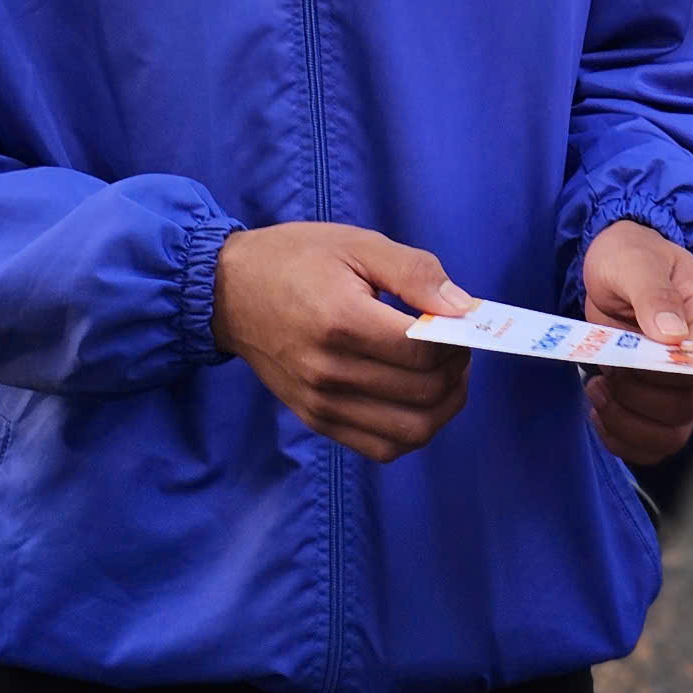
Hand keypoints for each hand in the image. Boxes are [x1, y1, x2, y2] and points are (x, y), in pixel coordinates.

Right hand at [211, 222, 473, 463]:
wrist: (227, 291)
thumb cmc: (296, 259)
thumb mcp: (359, 244)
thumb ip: (416, 272)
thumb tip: (465, 308)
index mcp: (342, 321)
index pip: (424, 353)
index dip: (459, 340)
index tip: (462, 322)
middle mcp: (330, 373)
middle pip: (424, 395)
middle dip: (458, 371)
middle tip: (458, 344)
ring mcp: (321, 404)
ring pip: (410, 432)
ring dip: (444, 406)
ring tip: (444, 373)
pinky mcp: (316, 421)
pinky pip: (381, 448)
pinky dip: (412, 430)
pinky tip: (416, 398)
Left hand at [582, 219, 692, 465]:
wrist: (613, 264)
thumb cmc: (628, 255)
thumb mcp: (634, 262)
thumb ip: (653, 293)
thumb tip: (673, 336)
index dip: (664, 374)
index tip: (628, 356)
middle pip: (685, 406)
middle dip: (637, 397)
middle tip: (606, 372)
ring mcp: (679, 384)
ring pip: (671, 434)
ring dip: (627, 423)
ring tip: (597, 392)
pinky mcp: (656, 400)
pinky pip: (652, 443)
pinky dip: (622, 439)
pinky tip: (598, 413)